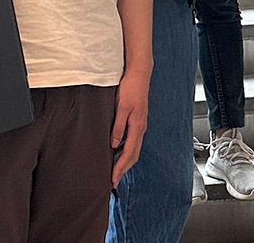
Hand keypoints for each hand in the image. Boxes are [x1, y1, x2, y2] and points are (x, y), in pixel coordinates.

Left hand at [111, 69, 149, 187]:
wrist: (139, 73)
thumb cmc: (131, 88)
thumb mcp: (121, 107)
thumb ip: (117, 127)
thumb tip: (113, 145)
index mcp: (137, 127)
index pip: (129, 154)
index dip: (120, 168)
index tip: (113, 180)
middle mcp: (140, 128)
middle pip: (133, 155)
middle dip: (123, 169)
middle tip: (112, 181)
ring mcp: (139, 124)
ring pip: (133, 148)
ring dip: (125, 161)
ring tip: (114, 170)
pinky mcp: (137, 119)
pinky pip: (132, 140)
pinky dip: (125, 150)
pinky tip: (117, 150)